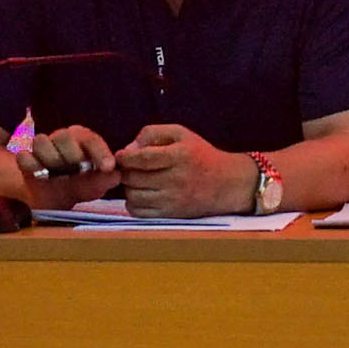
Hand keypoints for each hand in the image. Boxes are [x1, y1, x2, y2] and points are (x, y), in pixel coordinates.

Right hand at [19, 124, 117, 205]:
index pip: (92, 140)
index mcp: (83, 141)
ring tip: (55, 173)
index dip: (101, 153)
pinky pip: (24, 156)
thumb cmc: (77, 187)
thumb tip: (116, 175)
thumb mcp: (92, 187)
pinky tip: (38, 174)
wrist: (50, 198)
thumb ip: (103, 181)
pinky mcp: (26, 159)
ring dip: (50, 159)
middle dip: (72, 154)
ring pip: (42, 141)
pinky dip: (30, 165)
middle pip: (64, 136)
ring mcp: (43, 147)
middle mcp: (63, 139)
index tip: (108, 168)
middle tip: (78, 168)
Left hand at [115, 121, 247, 217]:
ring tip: (137, 180)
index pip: (142, 158)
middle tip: (129, 167)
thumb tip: (128, 149)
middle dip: (126, 171)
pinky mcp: (171, 214)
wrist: (227, 183)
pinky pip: (139, 212)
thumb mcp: (181, 134)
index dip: (125, 157)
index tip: (121, 155)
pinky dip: (134, 203)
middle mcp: (177, 179)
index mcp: (180, 156)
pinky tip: (142, 194)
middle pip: (134, 178)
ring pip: (133, 196)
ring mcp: (174, 200)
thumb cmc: (200, 155)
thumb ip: (153, 133)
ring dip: (129, 187)